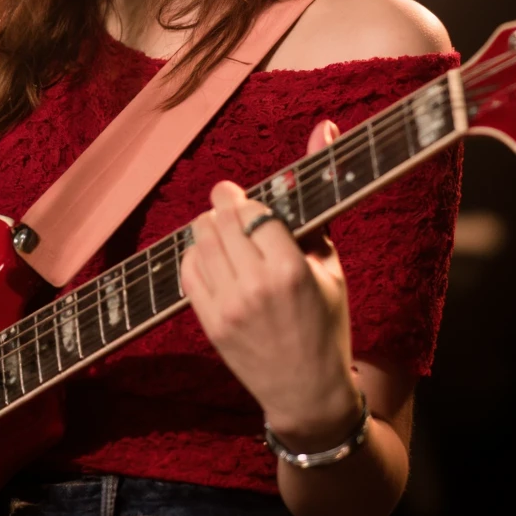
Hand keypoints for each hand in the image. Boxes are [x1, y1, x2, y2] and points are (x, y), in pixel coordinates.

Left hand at [180, 119, 363, 442]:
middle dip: (225, 209)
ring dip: (210, 229)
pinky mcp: (208, 322)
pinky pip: (186, 268)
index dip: (242, 200)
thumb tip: (326, 124)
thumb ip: (318, 195)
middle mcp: (256, 287)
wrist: (307, 391)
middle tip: (235, 214)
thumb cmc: (326, 319)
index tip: (244, 199)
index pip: (250, 211)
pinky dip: (197, 256)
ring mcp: (228, 306)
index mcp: (292, 270)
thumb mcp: (329, 260)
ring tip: (228, 239)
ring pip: (199, 239)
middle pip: (219, 220)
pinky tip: (216, 263)